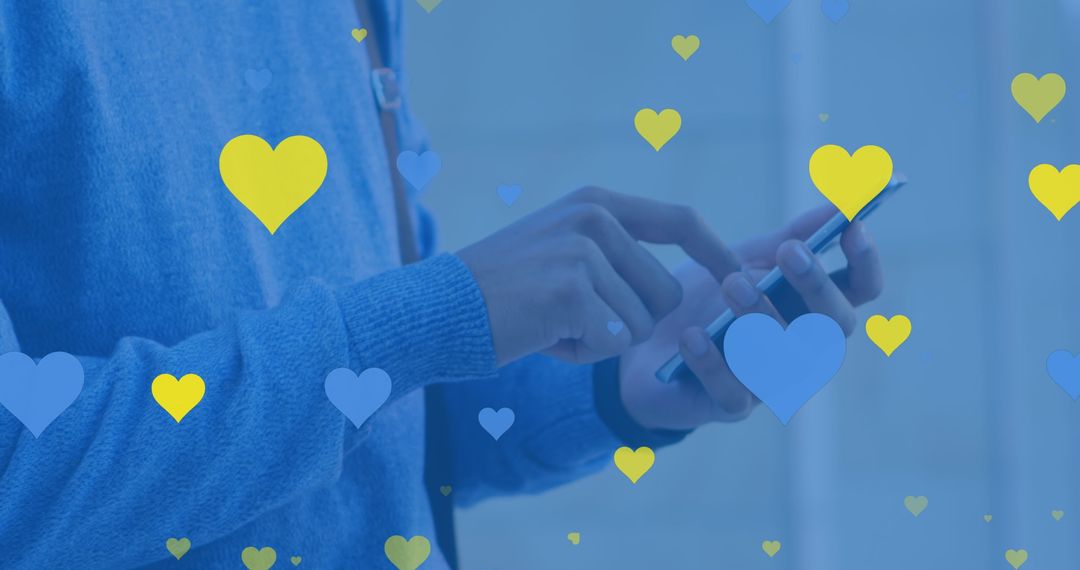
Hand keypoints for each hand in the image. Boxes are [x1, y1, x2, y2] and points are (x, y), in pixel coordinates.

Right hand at [458, 187, 740, 365]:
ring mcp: (582, 251)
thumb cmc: (504, 292)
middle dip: (630, 322)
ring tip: (553, 324)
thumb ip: (614, 253)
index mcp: (596, 203)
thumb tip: (680, 288)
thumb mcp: (562, 249)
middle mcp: (594, 217)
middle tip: (574, 319)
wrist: (441, 310)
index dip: (715, 251)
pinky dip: (581, 354)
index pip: (680, 220)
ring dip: (601, 340)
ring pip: (640, 324)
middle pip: (666, 291)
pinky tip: (544, 337)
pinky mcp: (571, 291)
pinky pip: (612, 342)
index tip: (739, 277)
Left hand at [617, 206, 883, 429]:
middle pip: (832, 327)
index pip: (860, 291)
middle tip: (788, 252)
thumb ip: (787, 238)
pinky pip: (731, 392)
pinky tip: (693, 336)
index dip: (865, 262)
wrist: (643, 343)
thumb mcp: (741, 260)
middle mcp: (801, 351)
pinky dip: (712, 363)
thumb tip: (839, 202)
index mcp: (811, 311)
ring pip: (784, 361)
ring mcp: (768, 384)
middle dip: (814, 286)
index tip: (852, 227)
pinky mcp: (727, 407)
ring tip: (731, 283)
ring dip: (761, 319)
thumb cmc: (703, 301)